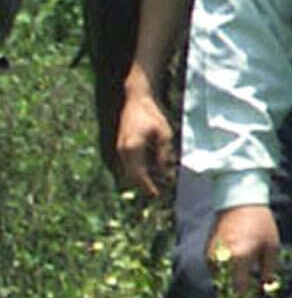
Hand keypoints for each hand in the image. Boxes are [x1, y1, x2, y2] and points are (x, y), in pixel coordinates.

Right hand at [112, 72, 176, 200]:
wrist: (136, 101)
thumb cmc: (151, 115)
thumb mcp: (164, 134)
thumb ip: (163, 154)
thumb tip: (166, 174)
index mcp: (131, 149)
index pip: (138, 175)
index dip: (146, 187)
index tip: (156, 195)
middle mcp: (122, 152)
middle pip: (131, 177)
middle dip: (144, 185)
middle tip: (159, 192)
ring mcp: (120, 150)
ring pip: (129, 172)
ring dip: (141, 179)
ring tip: (157, 183)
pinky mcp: (122, 148)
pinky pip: (129, 165)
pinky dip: (138, 171)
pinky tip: (151, 171)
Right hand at [206, 205, 283, 297]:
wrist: (239, 202)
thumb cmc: (261, 224)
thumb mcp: (272, 247)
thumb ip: (268, 272)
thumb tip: (265, 291)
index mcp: (239, 258)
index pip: (240, 291)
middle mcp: (221, 260)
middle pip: (226, 291)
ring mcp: (211, 257)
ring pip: (219, 283)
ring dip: (230, 289)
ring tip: (242, 291)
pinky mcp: (206, 254)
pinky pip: (215, 274)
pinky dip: (224, 278)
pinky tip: (235, 277)